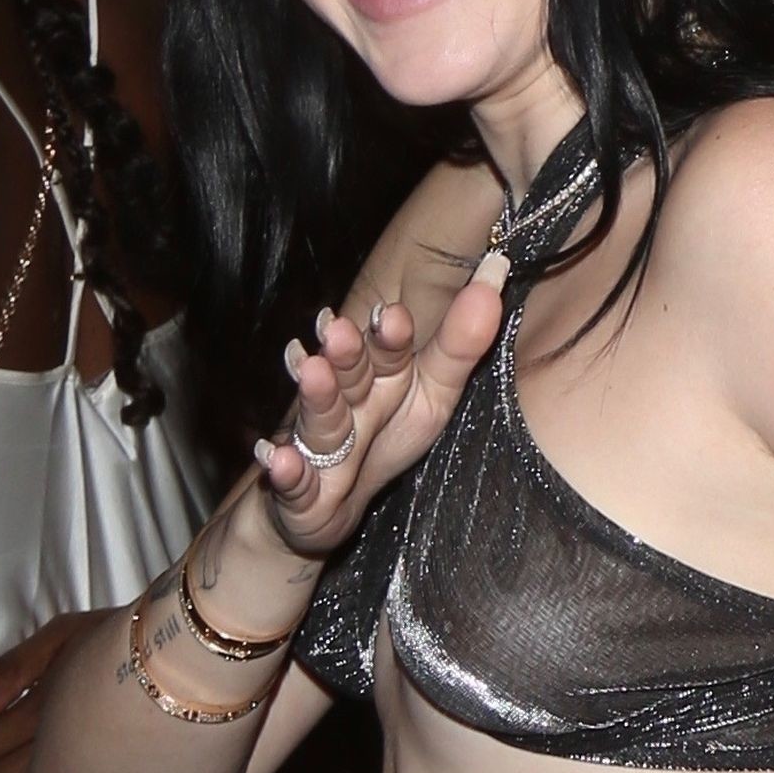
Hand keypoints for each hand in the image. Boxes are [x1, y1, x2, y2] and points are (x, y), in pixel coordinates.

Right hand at [252, 257, 507, 558]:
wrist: (323, 506)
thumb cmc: (384, 440)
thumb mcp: (433, 396)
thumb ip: (462, 342)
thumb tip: (497, 266)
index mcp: (382, 381)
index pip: (389, 354)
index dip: (392, 337)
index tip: (394, 314)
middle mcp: (348, 406)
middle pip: (350, 379)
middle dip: (346, 355)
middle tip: (339, 329)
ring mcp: (320, 450)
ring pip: (322, 423)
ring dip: (317, 398)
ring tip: (312, 372)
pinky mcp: (299, 494)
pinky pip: (292, 485)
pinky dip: (285, 472)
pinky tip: (277, 458)